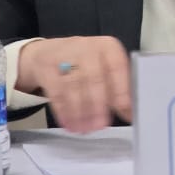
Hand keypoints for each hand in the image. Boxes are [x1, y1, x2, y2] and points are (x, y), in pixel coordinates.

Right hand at [17, 36, 131, 133]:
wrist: (48, 51)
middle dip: (98, 105)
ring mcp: (65, 56)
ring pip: (74, 87)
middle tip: (101, 125)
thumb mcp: (104, 65)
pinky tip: (69, 123)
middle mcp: (88, 48)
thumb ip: (116, 84)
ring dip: (80, 112)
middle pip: (94, 78)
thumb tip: (128, 110)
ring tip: (85, 128)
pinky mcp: (46, 68)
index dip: (122, 91)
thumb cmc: (85, 62)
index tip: (126, 112)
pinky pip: (56, 92)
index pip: (118, 68)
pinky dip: (63, 111)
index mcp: (108, 46)